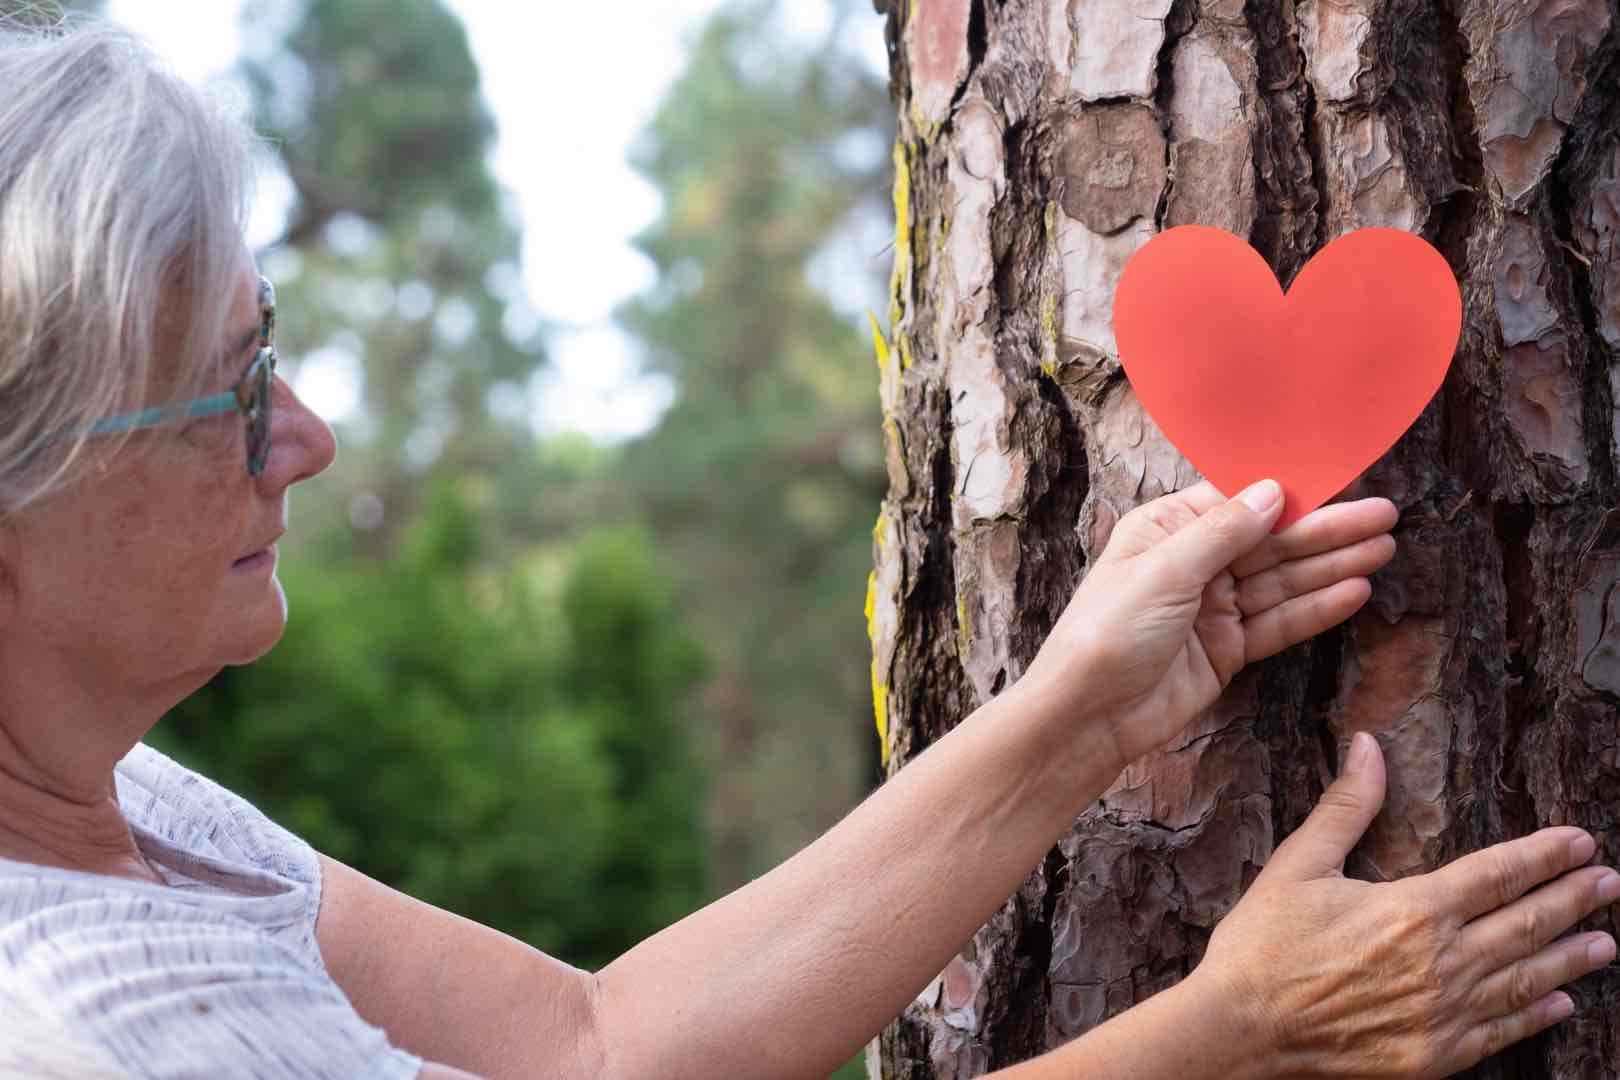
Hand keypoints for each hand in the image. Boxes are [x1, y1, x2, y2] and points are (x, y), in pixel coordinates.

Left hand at [1018, 479, 1396, 770]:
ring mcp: (1211, 608)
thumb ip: (1221, 533)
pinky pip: (1278, 622)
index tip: (1343, 480)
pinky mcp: (1226, 649)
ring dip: (1331, 566)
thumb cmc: (1107, 633)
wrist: (1088, 716)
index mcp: (1166, 530)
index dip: (1291, 494)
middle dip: (1326, 530)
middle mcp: (1192, 565)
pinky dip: (1316, 609)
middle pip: (1270, 542)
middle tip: (1385, 515)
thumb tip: (1270, 490)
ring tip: (1384, 548)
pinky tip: (1354, 591)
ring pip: (1281, 581)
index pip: (1239, 502)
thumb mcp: (1163, 572)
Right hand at [1195, 733, 1617, 1077]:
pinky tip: (1560, 1003)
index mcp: (1413, 909)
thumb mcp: (1298, 864)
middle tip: (1609, 882)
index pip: (1497, 874)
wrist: (1242, 1028)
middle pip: (1526, 924)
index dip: (1544, 855)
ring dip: (1571, 958)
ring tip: (1606, 942)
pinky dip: (1537, 1015)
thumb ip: (1345, 807)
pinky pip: (1501, 1032)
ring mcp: (1443, 1014)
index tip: (1580, 841)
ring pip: (1526, 980)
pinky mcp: (1433, 1056)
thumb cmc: (1264, 944)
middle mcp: (1442, 961)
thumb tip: (1368, 747)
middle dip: (1573, 900)